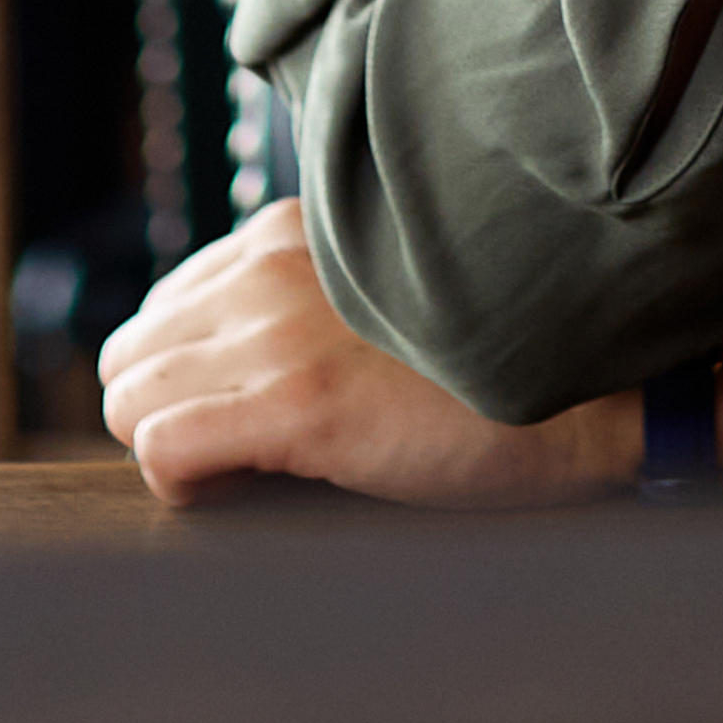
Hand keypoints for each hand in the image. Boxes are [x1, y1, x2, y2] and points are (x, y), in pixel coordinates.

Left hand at [95, 205, 641, 507]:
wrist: (593, 388)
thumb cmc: (503, 353)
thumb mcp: (391, 293)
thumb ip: (317, 298)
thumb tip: (253, 364)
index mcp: (290, 233)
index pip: (169, 302)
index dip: (194, 372)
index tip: (242, 409)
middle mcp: (268, 268)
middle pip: (130, 350)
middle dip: (167, 407)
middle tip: (234, 449)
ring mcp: (276, 334)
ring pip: (129, 397)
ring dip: (173, 443)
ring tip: (248, 469)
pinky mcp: (294, 405)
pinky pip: (161, 451)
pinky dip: (187, 485)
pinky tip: (253, 488)